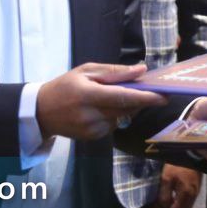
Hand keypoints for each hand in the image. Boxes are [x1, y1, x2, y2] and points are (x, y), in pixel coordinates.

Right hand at [37, 63, 165, 139]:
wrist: (42, 112)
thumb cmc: (65, 86)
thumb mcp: (86, 71)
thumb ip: (114, 71)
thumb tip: (141, 70)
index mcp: (88, 95)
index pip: (123, 97)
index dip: (146, 98)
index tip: (164, 96)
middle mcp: (91, 115)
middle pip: (127, 108)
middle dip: (142, 100)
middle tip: (153, 90)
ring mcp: (92, 130)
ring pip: (122, 117)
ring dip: (127, 106)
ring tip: (113, 96)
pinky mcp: (94, 137)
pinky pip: (114, 124)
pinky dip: (115, 115)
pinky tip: (102, 109)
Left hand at [154, 165, 201, 207]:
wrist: (191, 154)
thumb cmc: (177, 165)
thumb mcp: (166, 178)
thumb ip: (164, 194)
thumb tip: (162, 206)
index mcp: (185, 195)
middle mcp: (192, 197)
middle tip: (158, 207)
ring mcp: (195, 194)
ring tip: (164, 202)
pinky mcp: (196, 190)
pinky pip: (187, 203)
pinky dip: (178, 205)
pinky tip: (172, 197)